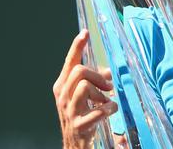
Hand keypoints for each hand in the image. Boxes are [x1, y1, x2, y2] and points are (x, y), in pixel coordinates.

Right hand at [52, 30, 117, 148]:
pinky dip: (109, 109)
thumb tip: (107, 71)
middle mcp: (62, 96)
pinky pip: (98, 110)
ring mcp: (69, 111)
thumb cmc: (81, 115)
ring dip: (102, 94)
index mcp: (62, 86)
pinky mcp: (79, 124)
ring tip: (106, 102)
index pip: (69, 62)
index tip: (85, 33)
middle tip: (107, 86)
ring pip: (85, 87)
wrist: (75, 144)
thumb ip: (94, 79)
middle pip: (80, 72)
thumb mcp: (85, 95)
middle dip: (97, 75)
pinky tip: (110, 111)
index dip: (77, 46)